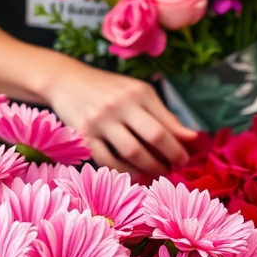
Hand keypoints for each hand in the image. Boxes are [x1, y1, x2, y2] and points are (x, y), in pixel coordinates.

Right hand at [48, 60, 197, 177]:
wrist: (66, 80)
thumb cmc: (109, 89)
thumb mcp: (137, 92)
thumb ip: (163, 114)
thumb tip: (191, 137)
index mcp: (139, 92)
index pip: (167, 123)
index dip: (181, 144)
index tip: (187, 157)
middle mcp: (120, 104)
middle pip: (154, 136)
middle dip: (170, 157)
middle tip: (176, 169)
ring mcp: (101, 120)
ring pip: (132, 152)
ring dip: (149, 168)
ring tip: (157, 174)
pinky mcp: (84, 135)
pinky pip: (108, 161)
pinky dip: (124, 172)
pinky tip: (134, 175)